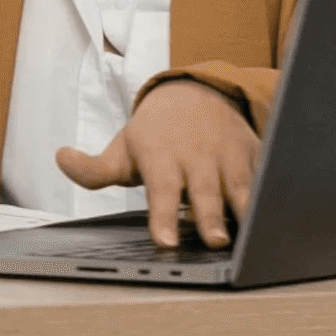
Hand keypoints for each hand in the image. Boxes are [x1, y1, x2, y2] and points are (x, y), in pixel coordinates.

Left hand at [59, 80, 258, 248]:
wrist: (198, 94)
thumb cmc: (156, 133)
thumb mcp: (123, 148)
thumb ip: (94, 167)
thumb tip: (61, 158)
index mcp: (162, 157)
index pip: (161, 190)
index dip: (163, 216)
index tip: (165, 241)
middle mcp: (197, 157)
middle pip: (205, 191)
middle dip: (211, 217)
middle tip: (215, 242)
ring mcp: (230, 157)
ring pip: (241, 186)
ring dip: (246, 211)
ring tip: (248, 238)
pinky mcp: (257, 157)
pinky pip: (267, 178)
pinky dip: (272, 197)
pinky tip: (275, 222)